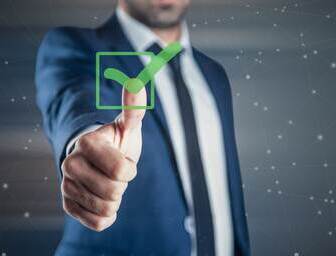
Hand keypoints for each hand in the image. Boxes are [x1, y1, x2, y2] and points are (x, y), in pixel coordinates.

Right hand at [61, 87, 145, 230]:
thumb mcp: (128, 126)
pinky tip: (102, 198)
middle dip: (122, 183)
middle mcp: (70, 164)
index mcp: (87, 144)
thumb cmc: (116, 142)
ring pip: (107, 209)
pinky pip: (98, 222)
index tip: (123, 159)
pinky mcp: (68, 205)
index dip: (130, 168)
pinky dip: (107, 214)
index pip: (123, 171)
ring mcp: (67, 186)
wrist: (96, 159)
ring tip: (107, 182)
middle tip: (115, 172)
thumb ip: (133, 108)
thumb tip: (136, 83)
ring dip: (115, 198)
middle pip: (114, 192)